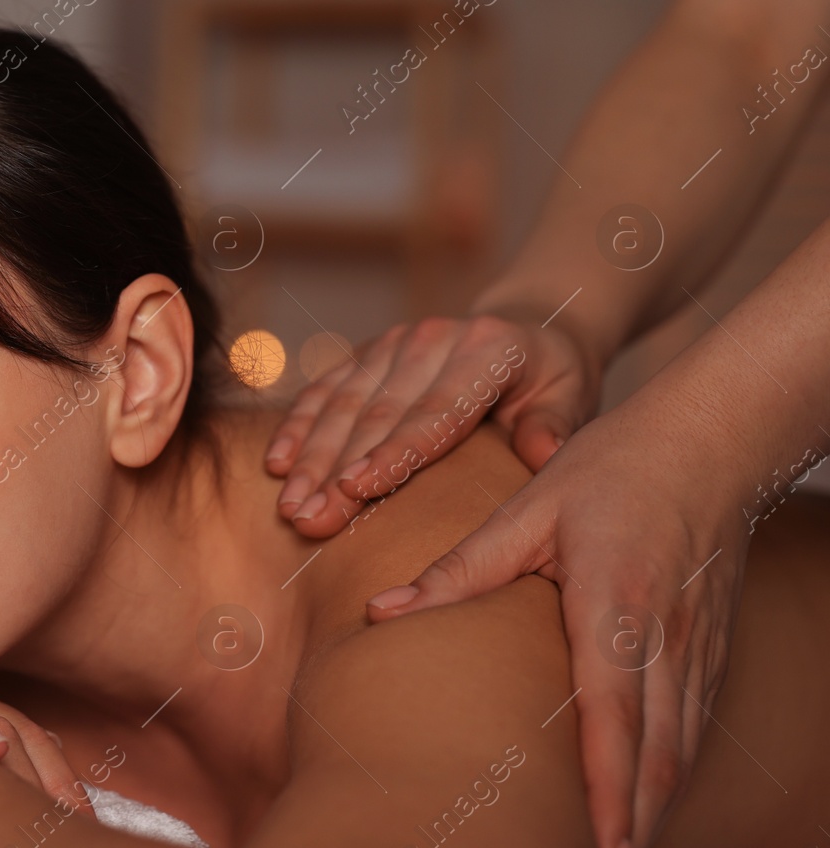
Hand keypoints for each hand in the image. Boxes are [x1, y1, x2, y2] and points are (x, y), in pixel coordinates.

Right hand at [264, 314, 600, 537]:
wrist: (527, 329)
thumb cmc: (550, 380)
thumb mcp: (572, 397)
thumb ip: (555, 426)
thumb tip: (541, 454)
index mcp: (488, 349)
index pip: (435, 410)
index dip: (393, 452)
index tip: (356, 490)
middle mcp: (434, 338)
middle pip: (378, 413)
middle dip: (336, 470)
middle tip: (307, 518)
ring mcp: (396, 340)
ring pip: (343, 404)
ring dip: (310, 457)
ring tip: (289, 506)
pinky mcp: (368, 350)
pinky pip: (325, 389)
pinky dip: (298, 427)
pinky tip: (276, 463)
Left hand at [360, 383, 752, 847]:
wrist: (710, 437)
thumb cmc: (612, 467)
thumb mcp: (527, 509)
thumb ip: (458, 569)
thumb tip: (381, 610)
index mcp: (615, 605)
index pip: (614, 716)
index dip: (610, 794)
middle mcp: (664, 639)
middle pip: (656, 759)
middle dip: (630, 839)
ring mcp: (695, 648)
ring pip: (680, 754)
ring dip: (650, 822)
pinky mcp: (708, 649)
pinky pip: (692, 730)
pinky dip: (669, 782)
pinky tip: (643, 814)